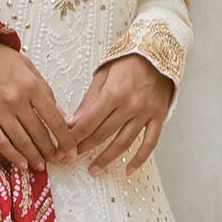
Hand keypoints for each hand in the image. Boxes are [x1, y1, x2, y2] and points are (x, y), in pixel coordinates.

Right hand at [0, 34, 74, 171]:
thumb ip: (45, 92)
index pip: (54, 119)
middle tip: (58, 161)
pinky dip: (12, 156)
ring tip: (41, 166)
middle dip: (51, 151)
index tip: (70, 151)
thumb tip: (61, 116)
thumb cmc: (1, 60)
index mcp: (32, 86)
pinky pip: (0, 142)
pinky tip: (22, 164)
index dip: (65, 138)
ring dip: (34, 156)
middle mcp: (16, 99)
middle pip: (38, 133)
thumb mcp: (29, 69)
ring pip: (21, 140)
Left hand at [67, 54, 171, 175]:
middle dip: (83, 149)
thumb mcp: (104, 75)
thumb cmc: (129, 60)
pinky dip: (139, 159)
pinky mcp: (159, 117)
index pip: (87, 123)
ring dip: (106, 159)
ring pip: (123, 143)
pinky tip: (128, 170)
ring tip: (93, 170)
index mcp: (113, 93)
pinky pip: (149, 143)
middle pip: (102, 134)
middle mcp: (130, 106)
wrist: (159, 50)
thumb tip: (72, 123)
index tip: (62, 149)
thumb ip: (89, 101)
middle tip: (70, 160)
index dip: (73, 138)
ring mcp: (146, 113)